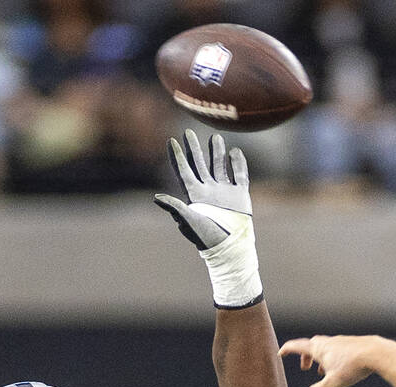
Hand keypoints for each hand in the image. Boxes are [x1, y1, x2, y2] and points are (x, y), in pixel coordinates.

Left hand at [155, 129, 261, 307]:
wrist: (230, 246)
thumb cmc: (207, 238)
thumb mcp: (189, 222)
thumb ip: (175, 208)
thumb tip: (156, 198)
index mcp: (194, 195)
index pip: (184, 171)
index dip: (178, 157)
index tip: (172, 141)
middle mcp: (208, 191)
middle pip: (199, 164)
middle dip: (194, 149)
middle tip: (189, 132)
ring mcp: (224, 192)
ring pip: (219, 166)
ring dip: (216, 152)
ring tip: (215, 137)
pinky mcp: (239, 195)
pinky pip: (239, 175)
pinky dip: (238, 164)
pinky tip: (235, 152)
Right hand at [278, 334, 383, 386]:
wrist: (377, 353)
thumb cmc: (354, 367)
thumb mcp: (332, 383)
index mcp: (319, 349)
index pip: (297, 346)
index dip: (287, 349)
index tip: (280, 353)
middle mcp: (328, 342)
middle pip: (310, 346)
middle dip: (304, 356)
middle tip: (304, 367)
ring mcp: (340, 341)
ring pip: (324, 347)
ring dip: (319, 358)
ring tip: (322, 372)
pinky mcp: (351, 343)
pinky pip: (336, 348)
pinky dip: (331, 357)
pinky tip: (341, 367)